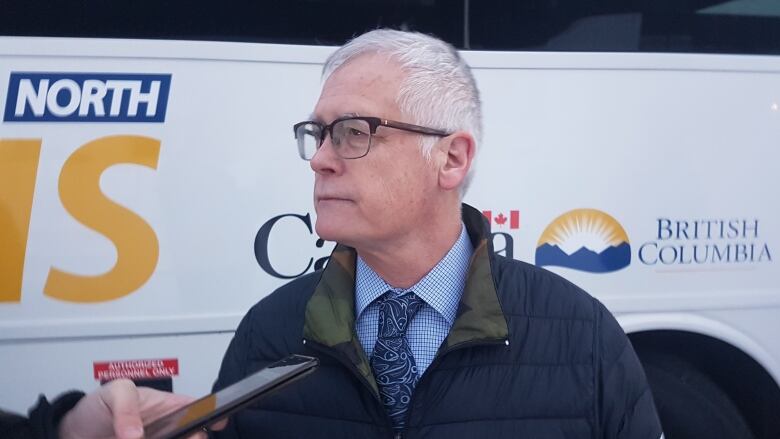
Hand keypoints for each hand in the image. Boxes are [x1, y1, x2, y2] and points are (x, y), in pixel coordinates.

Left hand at [58, 378, 216, 438]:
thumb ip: (127, 406)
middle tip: (182, 437)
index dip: (214, 414)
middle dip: (193, 438)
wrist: (70, 434)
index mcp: (168, 408)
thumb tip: (136, 434)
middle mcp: (168, 432)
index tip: (216, 422)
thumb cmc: (96, 407)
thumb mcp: (113, 392)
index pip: (199, 409)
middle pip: (194, 437)